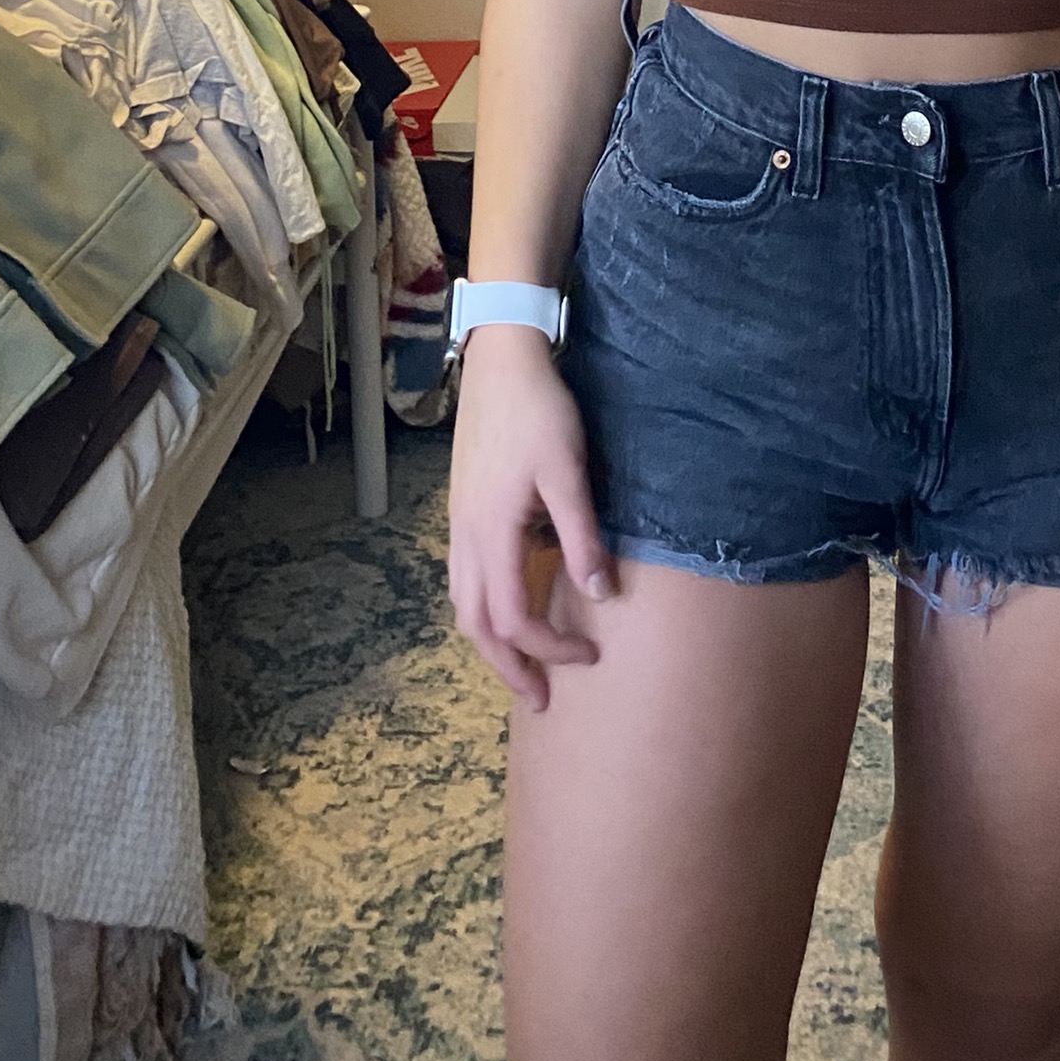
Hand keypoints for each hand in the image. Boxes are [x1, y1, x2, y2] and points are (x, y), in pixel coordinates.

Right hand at [447, 324, 612, 707]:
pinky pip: (463, 578)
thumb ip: (581, 536)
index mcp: (493, 533)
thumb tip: (601, 594)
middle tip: (543, 698)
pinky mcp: (462, 509)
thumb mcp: (569, 473)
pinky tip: (508, 604)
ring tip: (522, 664)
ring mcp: (458, 523)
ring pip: (463, 603)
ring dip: (492, 642)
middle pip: (477, 624)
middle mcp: (466, 537)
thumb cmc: (541, 413)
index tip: (588, 654)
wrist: (502, 362)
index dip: (550, 646)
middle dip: (509, 666)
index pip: (515, 617)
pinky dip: (483, 608)